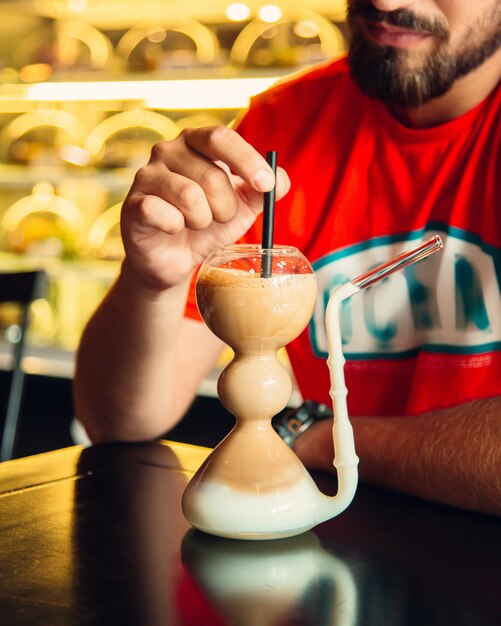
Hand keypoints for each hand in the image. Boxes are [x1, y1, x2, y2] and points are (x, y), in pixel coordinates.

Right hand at [120, 125, 290, 290]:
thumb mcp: (241, 208)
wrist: (174, 259)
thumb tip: (282, 179)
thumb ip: (261, 192)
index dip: (246, 160)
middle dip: (225, 208)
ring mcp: (146, 175)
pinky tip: (172, 229)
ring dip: (202, 221)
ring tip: (195, 224)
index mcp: (196, 142)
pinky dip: (177, 228)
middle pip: (212, 175)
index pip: (221, 137)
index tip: (265, 185)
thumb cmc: (207, 225)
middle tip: (218, 218)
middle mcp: (167, 150)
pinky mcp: (133, 204)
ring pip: (190, 197)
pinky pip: (164, 214)